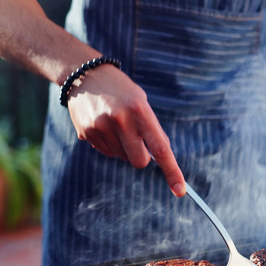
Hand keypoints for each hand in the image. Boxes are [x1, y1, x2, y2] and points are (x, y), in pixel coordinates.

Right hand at [66, 65, 186, 196]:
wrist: (86, 75)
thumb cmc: (122, 92)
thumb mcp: (142, 103)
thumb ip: (152, 130)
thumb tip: (160, 158)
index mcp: (140, 111)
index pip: (160, 148)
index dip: (172, 171)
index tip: (180, 190)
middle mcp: (120, 121)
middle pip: (138, 162)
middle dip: (141, 157)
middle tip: (135, 139)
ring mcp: (101, 128)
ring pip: (121, 157)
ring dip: (123, 147)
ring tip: (116, 124)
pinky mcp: (86, 133)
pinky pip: (106, 152)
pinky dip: (109, 143)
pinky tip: (103, 125)